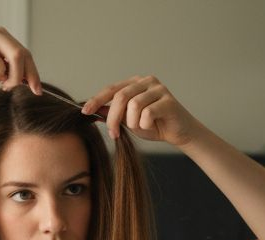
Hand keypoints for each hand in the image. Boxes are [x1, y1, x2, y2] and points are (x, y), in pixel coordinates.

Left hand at [82, 76, 203, 144]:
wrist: (179, 133)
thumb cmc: (154, 126)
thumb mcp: (129, 121)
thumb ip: (114, 114)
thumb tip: (94, 111)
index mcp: (135, 83)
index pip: (112, 89)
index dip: (97, 100)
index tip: (85, 111)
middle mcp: (146, 81)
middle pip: (120, 96)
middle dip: (113, 118)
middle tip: (113, 133)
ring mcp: (158, 89)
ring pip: (134, 105)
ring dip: (132, 123)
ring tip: (139, 128)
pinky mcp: (168, 100)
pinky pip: (148, 113)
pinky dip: (145, 124)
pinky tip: (152, 126)